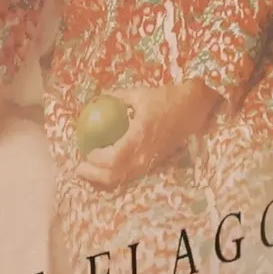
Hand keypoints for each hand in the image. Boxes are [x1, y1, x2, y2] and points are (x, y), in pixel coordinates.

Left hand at [73, 80, 218, 188]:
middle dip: (94, 176)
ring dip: (103, 179)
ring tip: (89, 172)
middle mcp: (145, 155)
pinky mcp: (154, 164)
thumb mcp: (140, 94)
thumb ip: (118, 97)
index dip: (96, 159)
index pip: (112, 158)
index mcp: (139, 137)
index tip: (85, 151)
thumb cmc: (166, 99)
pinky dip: (116, 176)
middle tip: (79, 168)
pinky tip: (107, 170)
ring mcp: (151, 162)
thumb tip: (99, 98)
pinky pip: (131, 175)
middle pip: (115, 175)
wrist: (193, 110)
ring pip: (123, 179)